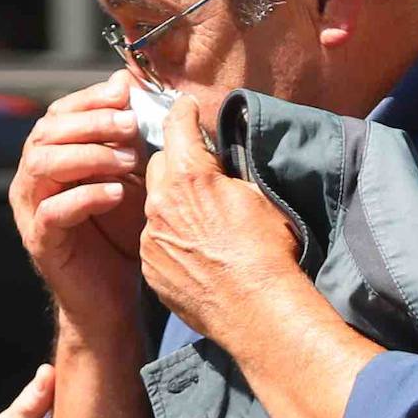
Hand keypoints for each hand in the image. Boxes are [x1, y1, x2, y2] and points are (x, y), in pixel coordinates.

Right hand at [9, 70, 147, 320]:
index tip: (124, 93)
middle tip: (131, 127)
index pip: (59, 113)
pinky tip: (116, 193)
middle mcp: (33, 180)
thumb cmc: (120, 231)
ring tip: (129, 161)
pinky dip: (86, 196)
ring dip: (89, 156)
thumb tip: (125, 81)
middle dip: (92, 123)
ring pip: (43, 165)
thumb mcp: (129, 175)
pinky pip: (53, 211)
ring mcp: (32, 210)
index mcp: (51, 158)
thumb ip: (124, 133)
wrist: (111, 296)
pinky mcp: (41, 241)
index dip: (89, 99)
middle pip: (47, 134)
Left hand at [141, 96, 299, 341]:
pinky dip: (171, 241)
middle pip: (159, 166)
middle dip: (177, 165)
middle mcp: (160, 204)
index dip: (182, 112)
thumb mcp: (257, 198)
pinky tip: (197, 255)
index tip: (184, 106)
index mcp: (189, 178)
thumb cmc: (266, 252)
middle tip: (201, 176)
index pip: (177, 127)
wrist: (256, 310)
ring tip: (205, 228)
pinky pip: (156, 242)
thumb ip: (228, 175)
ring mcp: (151, 239)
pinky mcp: (150, 269)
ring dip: (174, 208)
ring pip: (156, 208)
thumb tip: (221, 165)